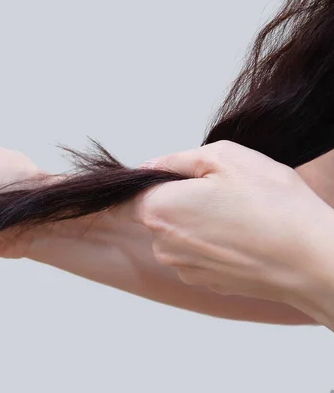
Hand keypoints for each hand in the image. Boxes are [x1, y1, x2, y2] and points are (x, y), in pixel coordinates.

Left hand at [133, 141, 333, 325]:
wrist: (311, 260)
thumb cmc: (272, 205)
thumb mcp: (225, 158)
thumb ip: (176, 160)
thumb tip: (151, 166)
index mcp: (159, 210)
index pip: (128, 196)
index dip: (149, 183)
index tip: (172, 179)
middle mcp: (162, 245)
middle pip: (157, 213)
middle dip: (180, 199)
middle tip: (222, 191)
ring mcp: (183, 268)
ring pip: (179, 234)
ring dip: (199, 222)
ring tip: (240, 215)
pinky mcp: (205, 283)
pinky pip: (198, 253)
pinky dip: (214, 243)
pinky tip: (244, 237)